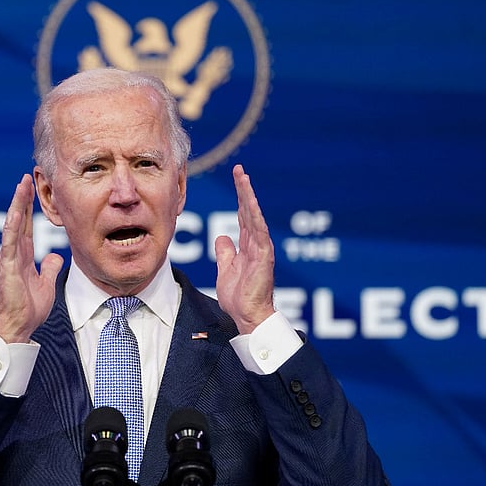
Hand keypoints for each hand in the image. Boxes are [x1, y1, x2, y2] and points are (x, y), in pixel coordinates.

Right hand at [0, 174, 63, 342]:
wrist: (18, 327)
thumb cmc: (29, 309)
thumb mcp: (45, 284)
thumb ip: (48, 268)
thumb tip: (55, 256)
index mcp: (23, 256)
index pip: (26, 226)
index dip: (28, 207)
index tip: (32, 188)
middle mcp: (14, 254)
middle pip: (18, 220)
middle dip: (22, 199)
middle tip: (27, 177)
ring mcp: (9, 259)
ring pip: (12, 226)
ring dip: (16, 205)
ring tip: (21, 186)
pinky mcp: (7, 267)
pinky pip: (9, 243)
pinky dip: (11, 226)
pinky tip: (14, 211)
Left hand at [214, 165, 275, 333]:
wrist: (248, 315)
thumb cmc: (239, 297)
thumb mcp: (226, 269)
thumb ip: (225, 253)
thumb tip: (222, 238)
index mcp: (247, 246)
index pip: (242, 216)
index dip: (239, 198)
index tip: (235, 179)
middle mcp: (256, 244)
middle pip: (248, 211)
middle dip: (243, 190)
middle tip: (239, 170)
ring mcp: (261, 249)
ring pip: (254, 217)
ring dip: (249, 198)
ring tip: (243, 179)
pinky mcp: (263, 258)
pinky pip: (259, 234)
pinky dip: (256, 218)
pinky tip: (251, 204)